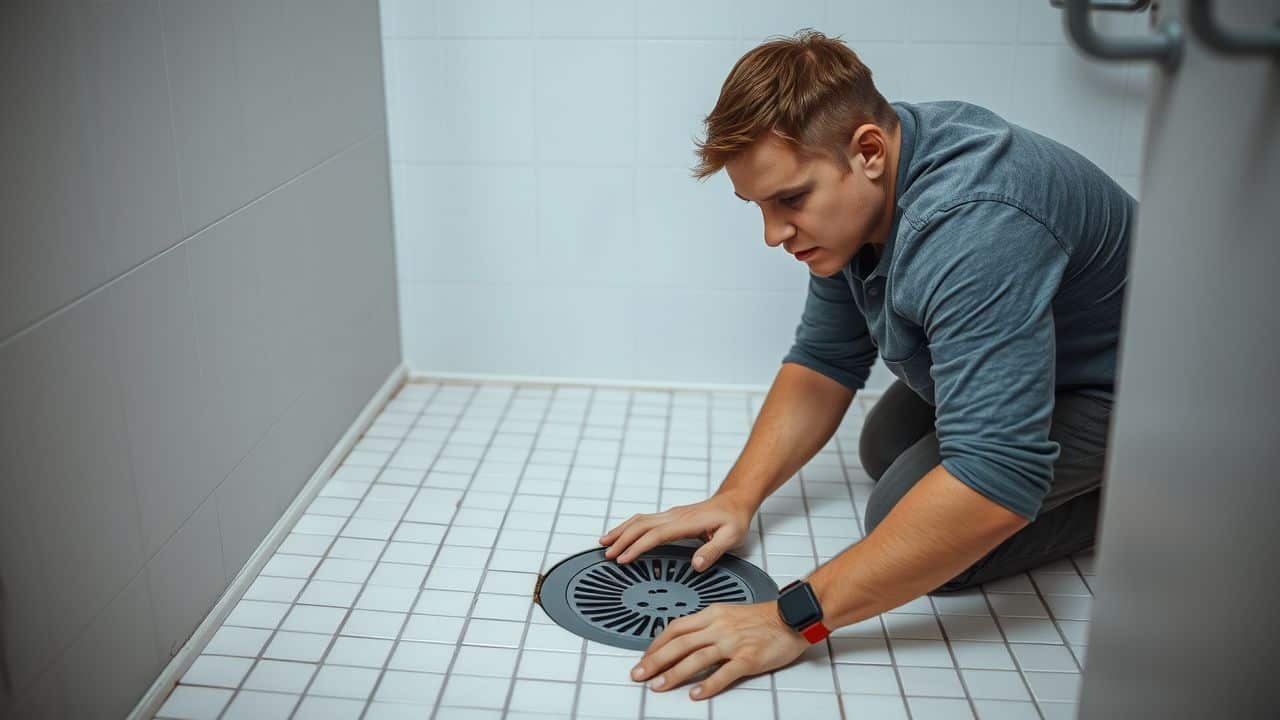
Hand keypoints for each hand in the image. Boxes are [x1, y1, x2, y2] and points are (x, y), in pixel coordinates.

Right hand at [599, 492, 756, 570]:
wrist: (735, 500)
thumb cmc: (734, 518)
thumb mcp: (732, 536)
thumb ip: (713, 551)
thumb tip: (696, 565)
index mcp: (687, 522)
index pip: (656, 534)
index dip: (638, 547)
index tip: (623, 558)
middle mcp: (675, 515)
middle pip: (641, 524)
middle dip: (622, 538)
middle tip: (606, 553)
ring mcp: (671, 514)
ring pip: (640, 519)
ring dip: (621, 530)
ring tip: (604, 541)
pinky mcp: (670, 516)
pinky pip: (645, 520)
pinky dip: (629, 526)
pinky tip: (622, 533)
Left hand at [630, 601, 808, 699]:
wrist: (792, 617)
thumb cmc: (762, 617)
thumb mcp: (728, 612)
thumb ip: (706, 625)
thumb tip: (682, 639)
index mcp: (712, 614)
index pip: (676, 628)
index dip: (656, 643)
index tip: (644, 657)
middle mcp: (719, 627)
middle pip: (680, 643)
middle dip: (655, 660)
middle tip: (639, 674)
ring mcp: (734, 642)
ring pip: (696, 658)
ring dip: (674, 673)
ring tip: (658, 686)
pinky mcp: (749, 658)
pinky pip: (724, 673)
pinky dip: (707, 684)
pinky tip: (695, 694)